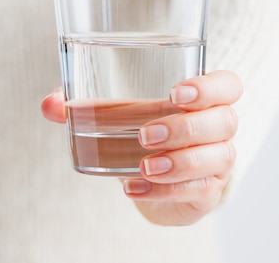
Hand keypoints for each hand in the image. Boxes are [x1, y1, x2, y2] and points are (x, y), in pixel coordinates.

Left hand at [40, 70, 242, 225]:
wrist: (151, 175)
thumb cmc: (138, 129)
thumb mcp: (113, 113)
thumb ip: (82, 103)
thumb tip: (49, 104)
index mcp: (204, 99)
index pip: (229, 86)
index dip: (210, 88)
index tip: (175, 94)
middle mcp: (219, 129)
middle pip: (225, 122)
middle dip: (185, 128)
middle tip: (145, 134)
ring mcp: (217, 162)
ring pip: (217, 158)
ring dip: (180, 162)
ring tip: (143, 165)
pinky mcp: (205, 191)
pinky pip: (196, 190)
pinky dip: (164, 190)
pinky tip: (135, 187)